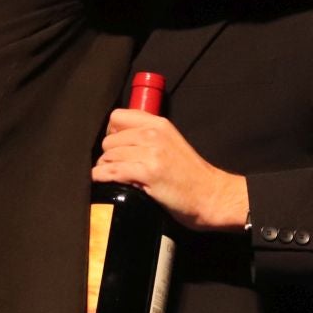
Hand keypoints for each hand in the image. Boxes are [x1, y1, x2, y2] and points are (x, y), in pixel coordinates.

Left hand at [91, 110, 247, 230]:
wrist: (210, 195)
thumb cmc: (190, 174)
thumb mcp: (171, 143)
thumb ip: (148, 135)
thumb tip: (117, 139)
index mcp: (159, 123)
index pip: (117, 117)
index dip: (111, 132)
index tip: (116, 146)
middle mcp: (154, 134)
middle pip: (109, 139)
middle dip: (108, 155)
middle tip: (118, 167)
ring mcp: (151, 153)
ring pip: (108, 156)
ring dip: (106, 168)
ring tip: (116, 177)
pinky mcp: (148, 173)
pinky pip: (112, 171)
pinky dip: (103, 177)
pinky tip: (105, 181)